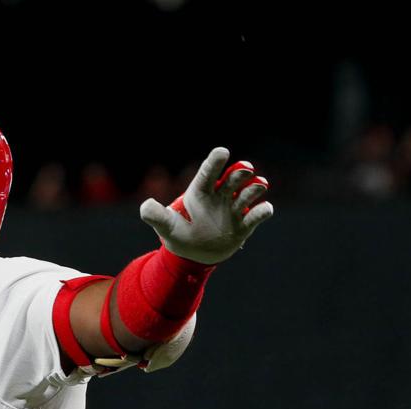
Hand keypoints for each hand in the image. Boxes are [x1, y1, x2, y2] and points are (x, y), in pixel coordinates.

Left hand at [139, 147, 273, 264]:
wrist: (194, 254)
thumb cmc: (179, 235)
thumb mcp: (166, 227)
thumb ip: (157, 216)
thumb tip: (146, 206)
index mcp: (201, 192)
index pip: (208, 174)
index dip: (215, 162)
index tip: (222, 151)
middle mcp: (220, 196)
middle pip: (233, 179)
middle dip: (240, 173)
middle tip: (245, 169)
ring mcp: (233, 209)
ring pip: (248, 193)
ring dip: (254, 188)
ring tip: (258, 185)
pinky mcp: (243, 225)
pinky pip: (256, 216)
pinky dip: (262, 211)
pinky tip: (264, 209)